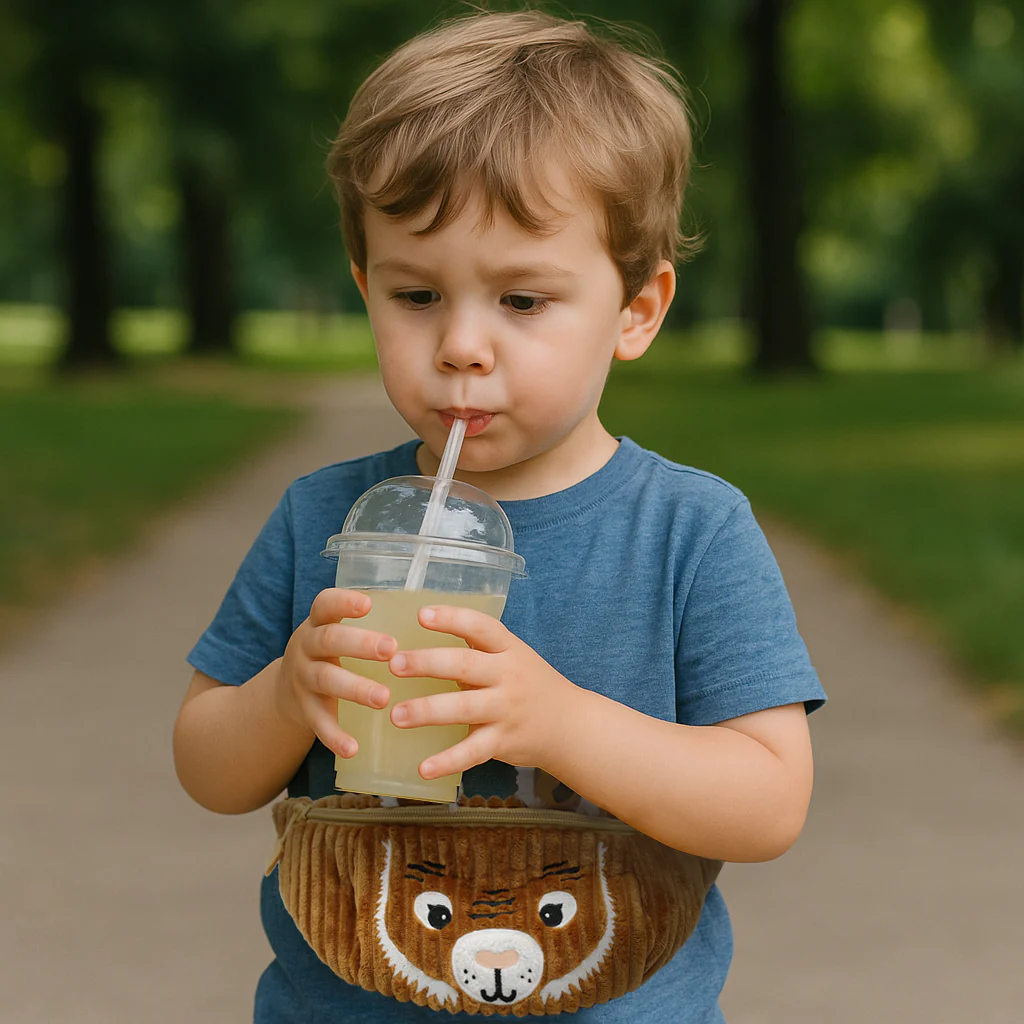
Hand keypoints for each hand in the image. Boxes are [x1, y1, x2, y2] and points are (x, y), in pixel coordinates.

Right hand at [276, 588, 396, 757]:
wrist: (285, 691)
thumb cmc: (330, 652)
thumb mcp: (338, 631)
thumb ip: (372, 622)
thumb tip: (436, 614)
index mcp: (319, 622)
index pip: (325, 604)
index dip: (344, 602)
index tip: (368, 603)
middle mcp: (306, 646)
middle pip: (329, 640)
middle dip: (360, 643)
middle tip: (391, 649)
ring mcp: (302, 678)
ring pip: (326, 679)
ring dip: (355, 688)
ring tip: (383, 698)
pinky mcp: (304, 709)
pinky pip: (318, 723)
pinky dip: (335, 736)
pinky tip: (353, 748)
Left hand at [387, 604, 579, 779]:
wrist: (570, 725)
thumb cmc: (530, 685)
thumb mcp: (512, 657)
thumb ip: (476, 652)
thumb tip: (422, 647)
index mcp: (508, 649)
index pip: (480, 627)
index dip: (452, 619)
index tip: (422, 614)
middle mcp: (508, 676)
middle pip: (466, 665)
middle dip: (428, 663)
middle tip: (395, 663)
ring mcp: (506, 710)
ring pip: (464, 708)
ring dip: (427, 711)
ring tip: (396, 715)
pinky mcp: (503, 741)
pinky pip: (473, 752)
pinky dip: (448, 762)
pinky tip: (423, 768)